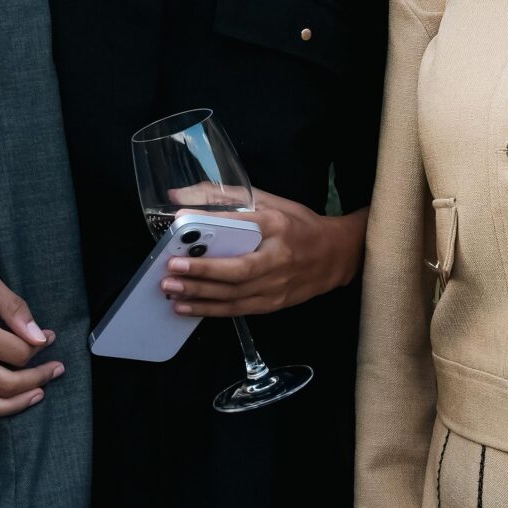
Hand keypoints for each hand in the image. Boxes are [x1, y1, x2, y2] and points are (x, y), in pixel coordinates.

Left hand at [162, 192, 365, 317]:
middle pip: (238, 270)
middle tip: (171, 269)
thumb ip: (224, 196)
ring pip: (235, 295)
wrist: (336, 255)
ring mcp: (277, 285)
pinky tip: (188, 308)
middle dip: (202, 271)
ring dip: (201, 296)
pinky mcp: (274, 304)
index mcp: (276, 224)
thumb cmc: (297, 224)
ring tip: (171, 292)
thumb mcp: (267, 200)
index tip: (180, 223)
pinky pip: (238, 309)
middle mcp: (278, 257)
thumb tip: (178, 197)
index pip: (241, 223)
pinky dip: (212, 310)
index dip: (210, 225)